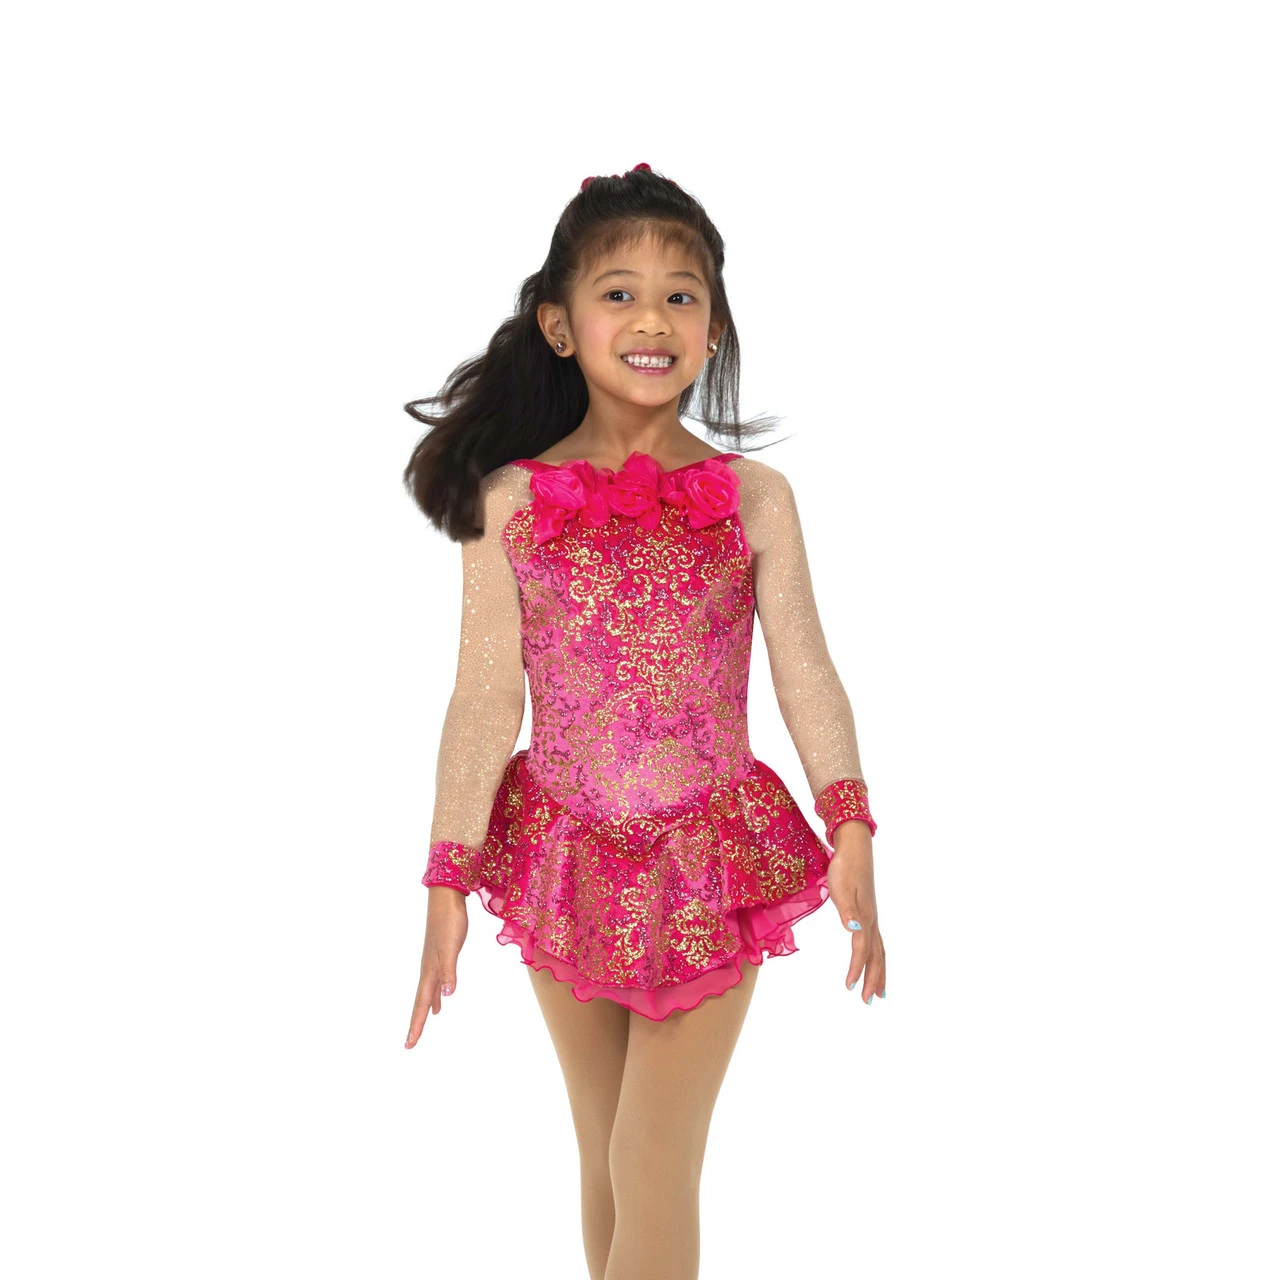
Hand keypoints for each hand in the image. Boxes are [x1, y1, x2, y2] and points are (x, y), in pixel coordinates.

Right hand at [405, 887, 468, 1046]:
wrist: (447, 898)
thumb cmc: (450, 921)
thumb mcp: (451, 948)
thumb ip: (448, 971)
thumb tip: (446, 996)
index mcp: (430, 970)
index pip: (421, 1004)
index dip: (416, 1025)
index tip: (409, 1045)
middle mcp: (428, 968)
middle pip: (421, 1001)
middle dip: (416, 1022)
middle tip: (410, 1043)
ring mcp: (433, 961)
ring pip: (428, 992)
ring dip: (426, 1008)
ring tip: (427, 1023)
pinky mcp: (440, 954)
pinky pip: (436, 981)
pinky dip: (437, 994)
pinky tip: (442, 997)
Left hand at [826, 821, 885, 1004]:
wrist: (854, 849)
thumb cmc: (844, 867)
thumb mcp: (840, 887)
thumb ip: (847, 910)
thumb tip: (853, 930)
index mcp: (865, 917)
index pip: (862, 950)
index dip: (856, 969)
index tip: (850, 988)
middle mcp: (872, 921)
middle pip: (876, 956)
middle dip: (873, 979)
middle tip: (868, 1002)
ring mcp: (873, 918)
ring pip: (880, 951)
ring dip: (879, 972)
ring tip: (878, 992)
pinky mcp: (870, 914)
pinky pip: (877, 943)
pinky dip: (878, 958)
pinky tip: (874, 962)